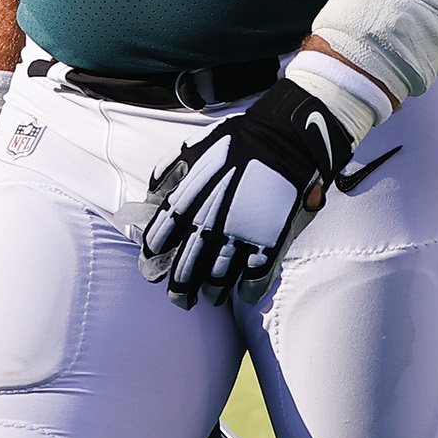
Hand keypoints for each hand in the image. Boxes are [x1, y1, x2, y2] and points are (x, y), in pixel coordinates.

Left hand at [135, 80, 347, 310]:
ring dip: (212, 292)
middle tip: (178, 299)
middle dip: (179, 289)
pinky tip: (242, 293)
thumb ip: (167, 173)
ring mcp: (239, 238)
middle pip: (185, 270)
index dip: (152, 257)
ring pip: (217, 281)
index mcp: (186, 202)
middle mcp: (208, 225)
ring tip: (210, 296)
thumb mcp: (192, 148)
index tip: (152, 266)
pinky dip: (246, 292)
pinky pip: (254, 282)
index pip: (158, 240)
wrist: (286, 139)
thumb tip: (151, 198)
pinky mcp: (269, 245)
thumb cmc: (238, 142)